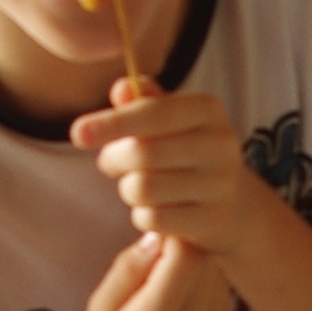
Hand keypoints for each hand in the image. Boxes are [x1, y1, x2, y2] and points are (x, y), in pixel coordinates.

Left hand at [71, 84, 256, 260]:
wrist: (233, 205)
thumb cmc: (187, 154)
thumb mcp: (171, 122)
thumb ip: (144, 103)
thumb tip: (120, 88)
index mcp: (208, 110)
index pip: (152, 112)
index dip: (112, 123)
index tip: (78, 133)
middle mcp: (220, 144)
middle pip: (142, 153)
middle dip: (113, 160)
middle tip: (109, 163)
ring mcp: (219, 185)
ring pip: (143, 189)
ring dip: (128, 190)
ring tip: (137, 186)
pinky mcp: (211, 221)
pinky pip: (153, 219)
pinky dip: (142, 215)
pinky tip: (154, 209)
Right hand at [74, 229, 235, 310]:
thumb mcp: (99, 310)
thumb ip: (128, 269)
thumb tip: (156, 235)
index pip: (186, 254)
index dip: (172, 235)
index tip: (154, 232)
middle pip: (206, 260)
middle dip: (185, 246)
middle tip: (158, 253)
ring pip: (218, 274)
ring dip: (197, 264)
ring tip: (166, 277)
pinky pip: (222, 294)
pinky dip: (205, 284)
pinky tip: (180, 297)